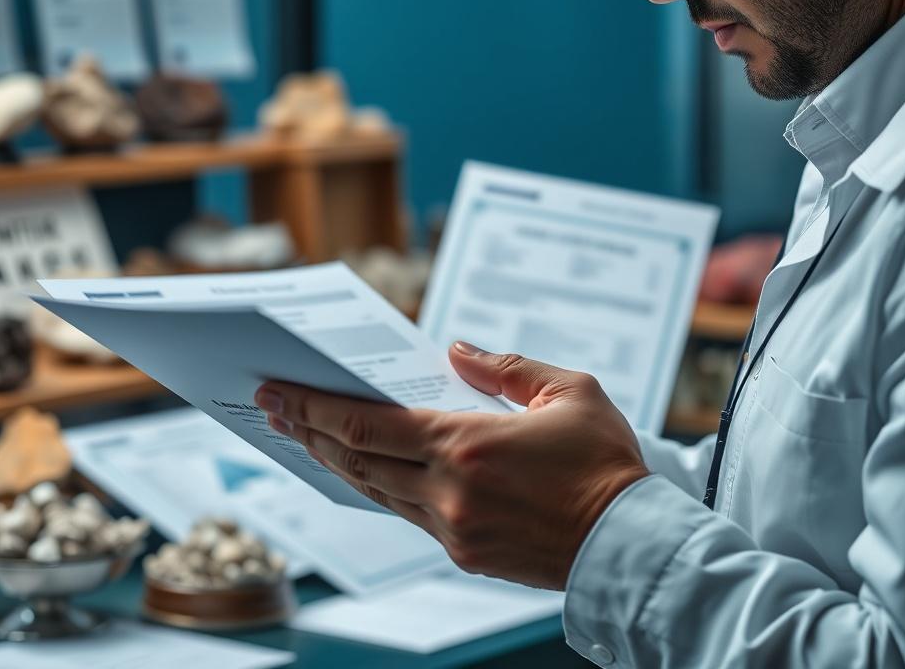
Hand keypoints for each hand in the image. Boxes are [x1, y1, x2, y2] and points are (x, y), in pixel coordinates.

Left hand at [254, 342, 648, 589]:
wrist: (631, 546)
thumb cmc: (605, 464)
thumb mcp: (569, 390)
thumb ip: (505, 366)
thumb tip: (458, 350)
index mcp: (468, 445)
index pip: (368, 425)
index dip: (314, 408)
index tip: (277, 392)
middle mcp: (448, 492)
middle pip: (356, 459)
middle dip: (308, 431)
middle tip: (273, 409)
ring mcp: (453, 528)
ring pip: (375, 490)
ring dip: (336, 462)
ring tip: (306, 436)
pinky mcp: (464, 554)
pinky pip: (406, 515)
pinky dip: (378, 488)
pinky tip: (365, 472)